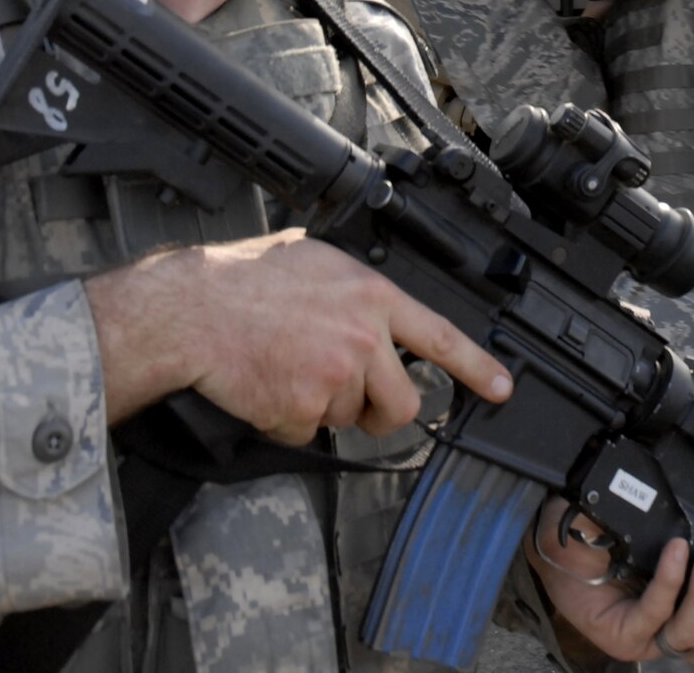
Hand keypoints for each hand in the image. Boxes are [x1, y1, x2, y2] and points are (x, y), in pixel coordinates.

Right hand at [87, 231, 512, 440]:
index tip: (501, 388)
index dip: (477, 368)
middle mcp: (364, 338)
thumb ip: (355, 288)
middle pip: (402, 402)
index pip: (442, 337)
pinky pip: (309, 434)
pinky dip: (287, 420)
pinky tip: (267, 384)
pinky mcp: (304, 410)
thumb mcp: (316, 260)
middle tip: (348, 395)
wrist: (192, 310)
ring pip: (349, 419)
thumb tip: (372, 309)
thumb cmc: (244, 280)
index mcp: (373, 297)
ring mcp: (337, 377)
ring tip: (286, 366)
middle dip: (380, 409)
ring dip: (322, 407)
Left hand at [527, 499, 693, 671]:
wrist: (565, 537)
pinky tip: (677, 554)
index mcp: (693, 621)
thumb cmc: (618, 539)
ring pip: (688, 637)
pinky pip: (652, 612)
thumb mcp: (665, 537)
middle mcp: (673, 636)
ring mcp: (646, 637)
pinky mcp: (619, 633)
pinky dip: (669, 582)